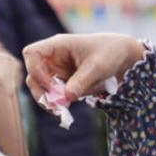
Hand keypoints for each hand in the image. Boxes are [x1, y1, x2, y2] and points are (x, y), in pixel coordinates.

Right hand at [24, 33, 146, 104]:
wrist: (123, 56)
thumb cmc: (110, 53)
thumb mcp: (98, 67)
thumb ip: (81, 82)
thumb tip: (65, 98)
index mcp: (58, 45)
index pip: (32, 53)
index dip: (35, 70)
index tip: (51, 84)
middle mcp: (54, 57)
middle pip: (33, 75)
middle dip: (40, 91)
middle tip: (54, 107)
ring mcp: (58, 70)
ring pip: (42, 87)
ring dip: (48, 100)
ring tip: (61, 110)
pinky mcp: (65, 82)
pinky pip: (55, 94)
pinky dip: (58, 102)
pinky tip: (68, 107)